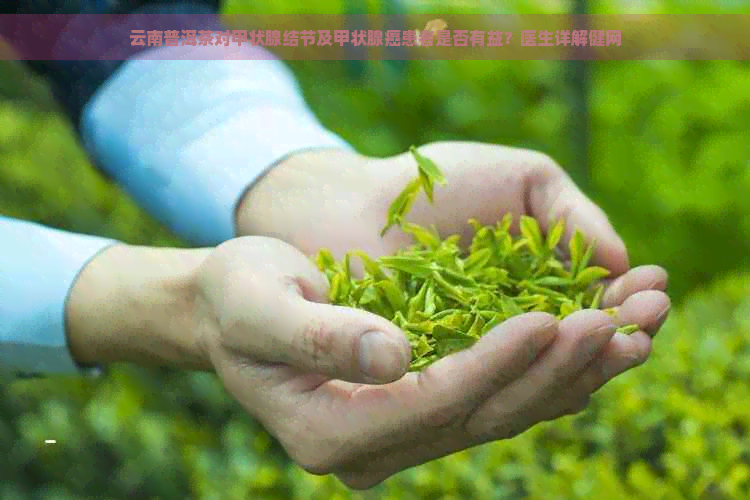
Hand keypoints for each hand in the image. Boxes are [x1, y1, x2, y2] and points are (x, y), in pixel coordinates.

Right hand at [232, 141, 670, 486]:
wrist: (231, 308)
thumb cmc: (237, 296)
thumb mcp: (260, 306)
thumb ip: (318, 337)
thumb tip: (395, 358)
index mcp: (329, 430)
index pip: (430, 403)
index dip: (491, 365)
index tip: (548, 319)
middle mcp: (371, 447)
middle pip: (479, 417)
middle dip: (549, 372)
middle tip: (615, 324)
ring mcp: (398, 435)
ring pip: (499, 414)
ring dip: (566, 375)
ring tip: (627, 331)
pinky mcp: (418, 410)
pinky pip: (494, 399)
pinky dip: (544, 372)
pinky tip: (588, 341)